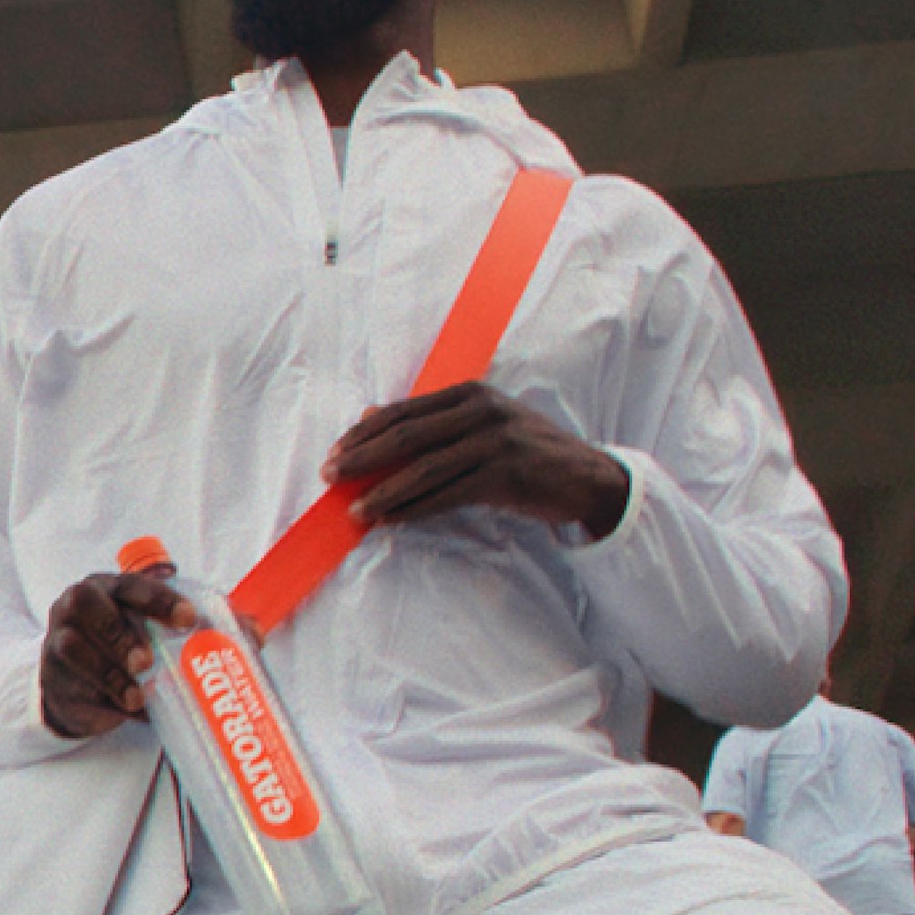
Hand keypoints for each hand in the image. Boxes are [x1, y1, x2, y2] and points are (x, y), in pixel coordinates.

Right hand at [40, 564, 192, 738]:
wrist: (79, 685)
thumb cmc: (126, 646)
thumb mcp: (157, 629)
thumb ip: (205, 627)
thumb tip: (254, 632)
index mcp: (109, 587)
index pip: (131, 584)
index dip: (159, 600)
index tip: (188, 620)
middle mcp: (77, 606)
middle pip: (89, 608)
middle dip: (120, 635)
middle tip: (147, 662)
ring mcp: (58, 641)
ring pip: (74, 649)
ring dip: (110, 674)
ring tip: (137, 696)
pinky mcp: (54, 678)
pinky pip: (77, 687)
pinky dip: (105, 702)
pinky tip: (126, 711)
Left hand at [323, 384, 629, 539]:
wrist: (584, 476)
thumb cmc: (524, 452)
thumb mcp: (480, 424)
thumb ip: (429, 420)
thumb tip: (368, 416)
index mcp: (469, 394)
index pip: (403, 411)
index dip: (364, 433)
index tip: (335, 453)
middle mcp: (481, 411)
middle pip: (407, 435)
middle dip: (363, 458)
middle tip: (330, 476)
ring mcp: (495, 442)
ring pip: (424, 469)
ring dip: (385, 491)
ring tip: (356, 510)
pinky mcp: (505, 475)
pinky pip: (448, 495)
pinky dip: (415, 509)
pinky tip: (391, 520)